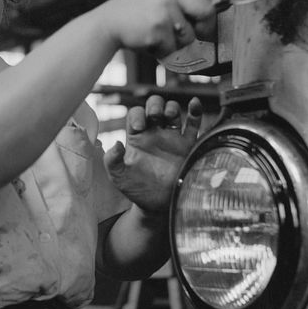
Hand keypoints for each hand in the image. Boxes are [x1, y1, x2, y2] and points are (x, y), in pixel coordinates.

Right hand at [95, 0, 256, 57]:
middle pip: (207, 10)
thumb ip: (185, 0)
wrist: (104, 25)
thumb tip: (221, 3)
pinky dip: (166, 54)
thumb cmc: (134, 15)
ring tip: (158, 40)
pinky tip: (150, 45)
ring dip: (179, 46)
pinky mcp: (158, 26)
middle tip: (194, 38)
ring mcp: (163, 7)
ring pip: (191, 35)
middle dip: (205, 29)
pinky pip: (175, 48)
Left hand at [103, 95, 203, 215]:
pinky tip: (194, 103)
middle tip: (154, 115)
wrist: (157, 205)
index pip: (136, 114)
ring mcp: (172, 138)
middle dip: (155, 105)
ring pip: (174, 112)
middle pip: (155, 107)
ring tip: (170, 116)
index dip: (137, 114)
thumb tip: (117, 144)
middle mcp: (154, 134)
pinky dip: (195, 112)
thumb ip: (112, 160)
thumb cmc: (136, 190)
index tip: (139, 126)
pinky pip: (193, 125)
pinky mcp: (187, 146)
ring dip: (172, 107)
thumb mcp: (118, 177)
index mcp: (137, 138)